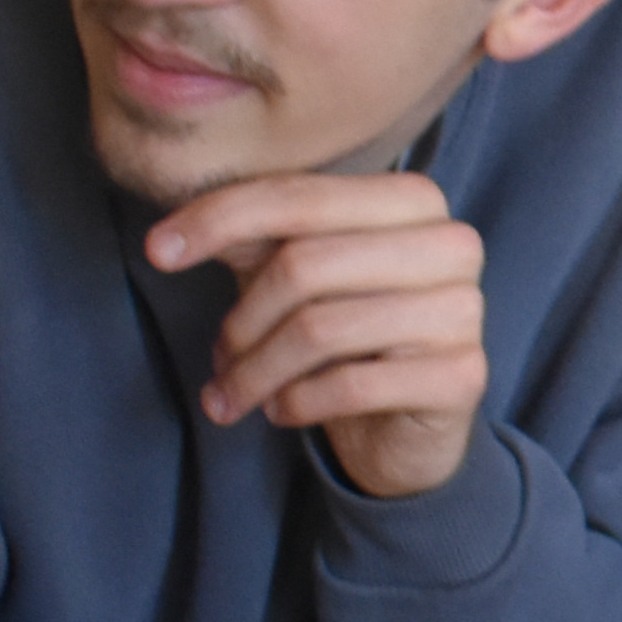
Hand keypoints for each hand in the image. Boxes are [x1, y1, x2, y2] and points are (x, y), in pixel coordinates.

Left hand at [149, 172, 488, 497]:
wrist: (409, 426)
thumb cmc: (349, 336)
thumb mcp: (296, 274)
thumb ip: (252, 238)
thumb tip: (171, 235)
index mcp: (414, 200)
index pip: (297, 196)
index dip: (217, 218)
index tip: (157, 251)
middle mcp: (451, 245)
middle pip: (303, 264)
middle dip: (241, 320)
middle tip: (218, 357)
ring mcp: (464, 311)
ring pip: (320, 329)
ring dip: (255, 371)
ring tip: (232, 394)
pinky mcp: (462, 377)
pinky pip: (350, 385)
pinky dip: (296, 403)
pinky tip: (281, 412)